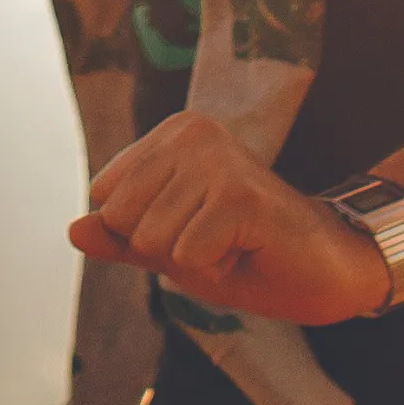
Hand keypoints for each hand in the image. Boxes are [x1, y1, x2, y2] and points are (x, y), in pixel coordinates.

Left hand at [69, 111, 395, 325]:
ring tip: (233, 243)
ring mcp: (217, 160)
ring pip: (154, 239)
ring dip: (193, 261)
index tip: (192, 227)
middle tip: (216, 239)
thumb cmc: (247, 254)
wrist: (330, 270)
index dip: (143, 233)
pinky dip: (215, 271)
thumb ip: (121, 238)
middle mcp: (190, 133)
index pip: (107, 198)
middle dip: (165, 249)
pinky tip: (248, 252)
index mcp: (169, 134)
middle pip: (124, 218)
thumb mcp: (172, 248)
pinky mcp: (240, 195)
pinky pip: (188, 256)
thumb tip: (72, 230)